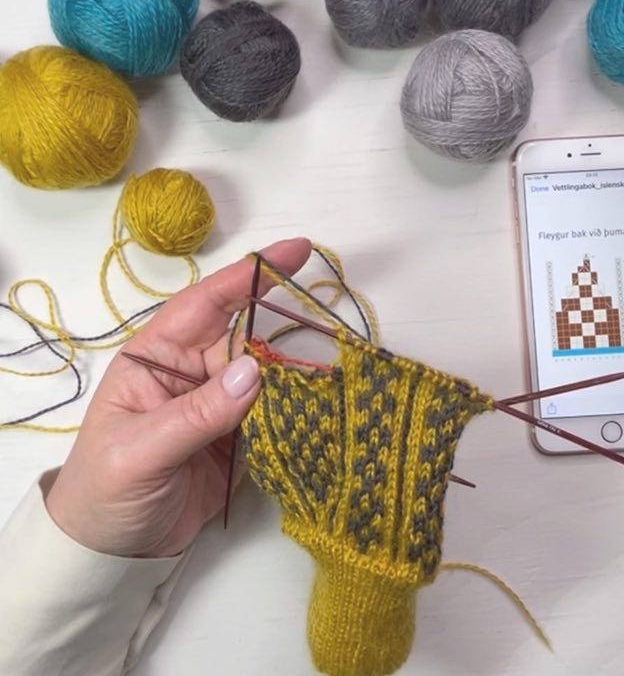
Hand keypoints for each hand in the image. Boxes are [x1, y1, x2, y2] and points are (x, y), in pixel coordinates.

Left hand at [45, 238, 310, 558]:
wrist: (112, 554)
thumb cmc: (105, 491)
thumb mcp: (140, 450)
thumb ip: (197, 412)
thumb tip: (256, 370)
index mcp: (159, 357)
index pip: (208, 302)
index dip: (251, 274)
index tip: (295, 252)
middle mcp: (194, 372)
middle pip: (249, 337)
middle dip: (286, 327)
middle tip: (331, 324)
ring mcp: (220, 405)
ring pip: (269, 377)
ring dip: (299, 376)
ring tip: (336, 374)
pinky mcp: (240, 438)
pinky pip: (276, 415)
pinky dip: (300, 411)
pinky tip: (323, 408)